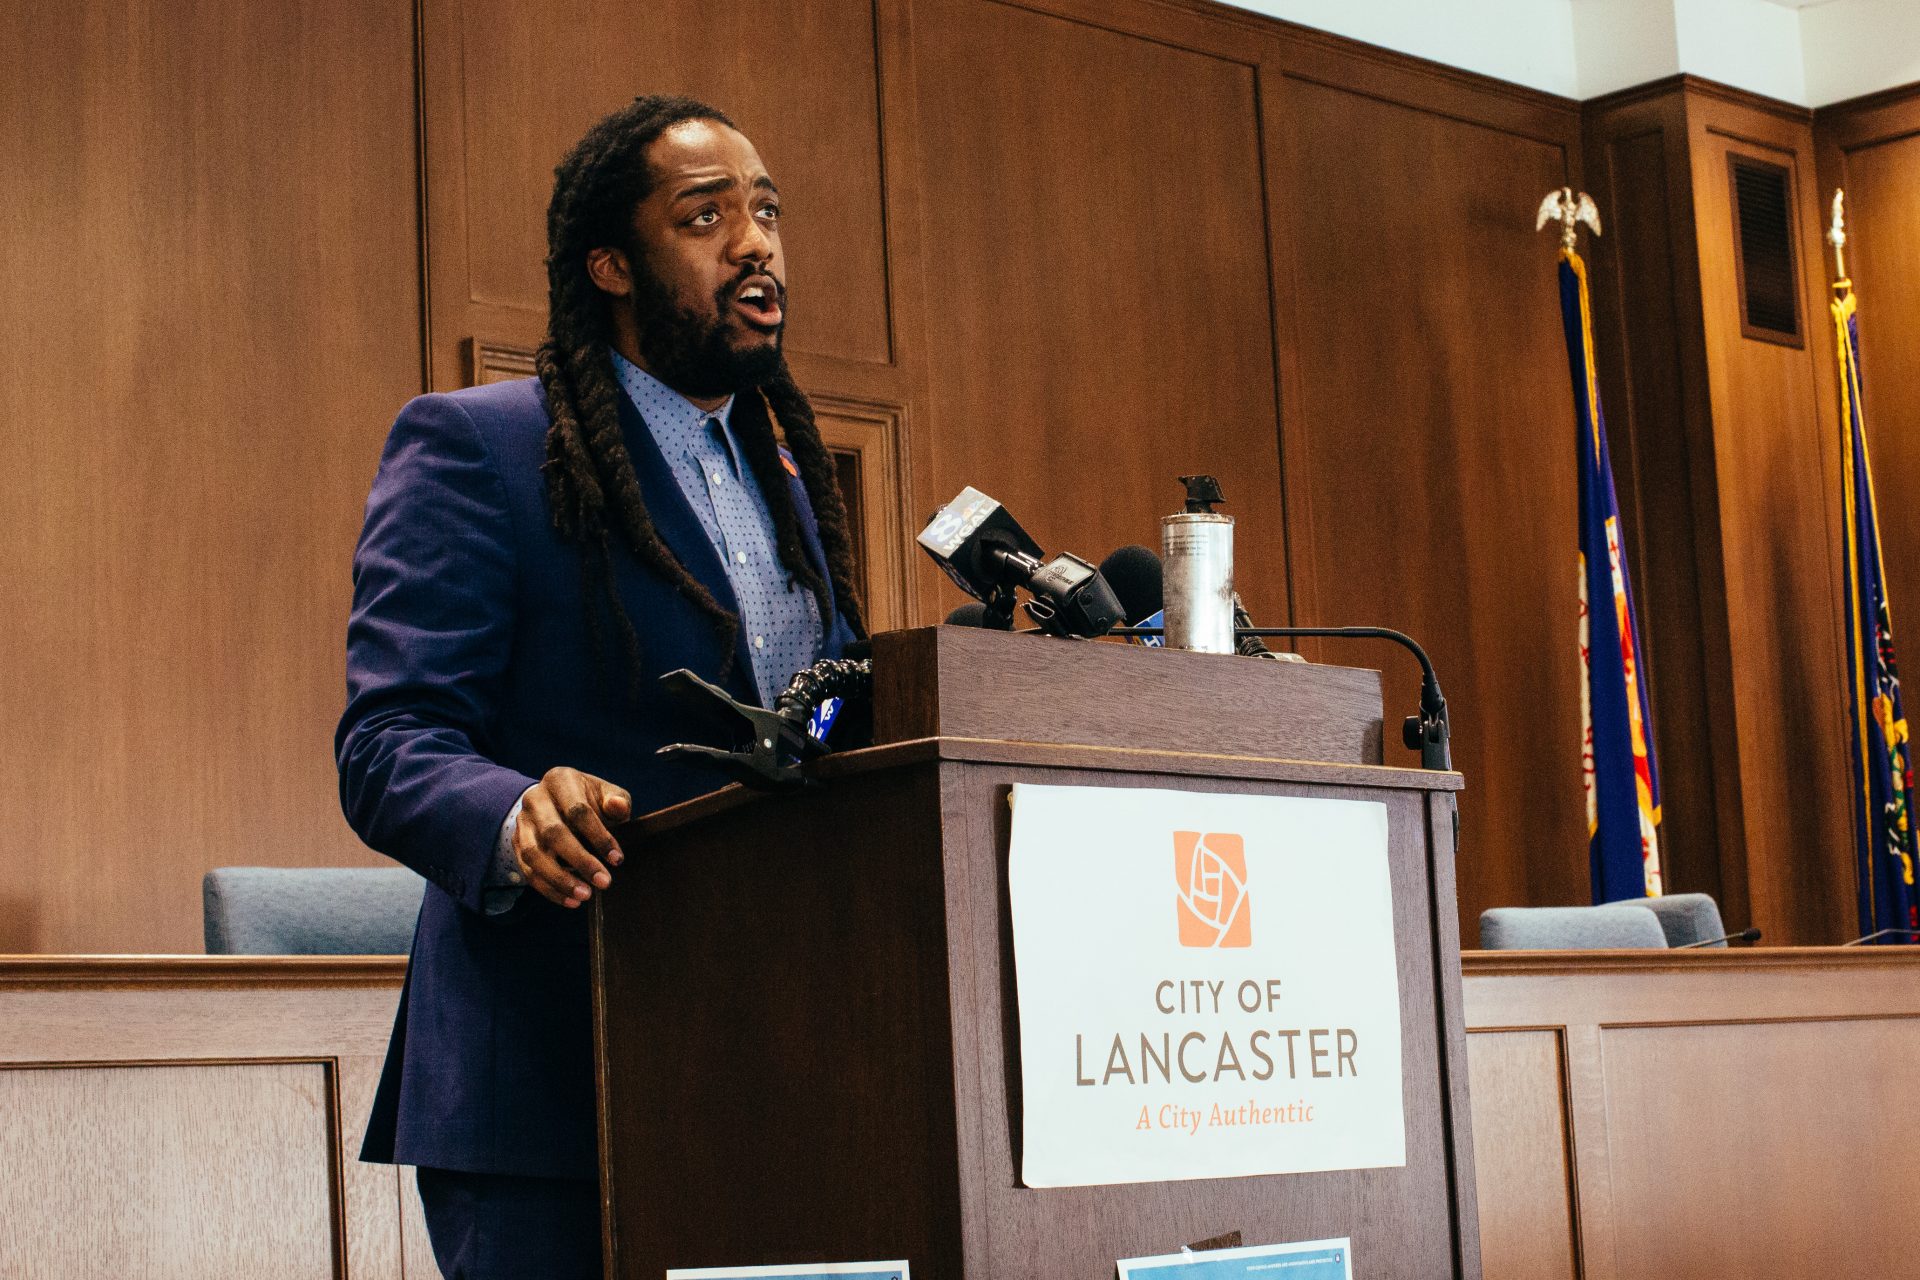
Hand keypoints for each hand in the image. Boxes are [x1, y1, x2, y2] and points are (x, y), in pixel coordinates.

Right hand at [512, 767, 632, 908]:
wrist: (555, 802)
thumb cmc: (589, 799)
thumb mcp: (605, 793)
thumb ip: (616, 801)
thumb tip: (619, 807)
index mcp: (560, 780)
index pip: (578, 810)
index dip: (599, 836)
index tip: (617, 859)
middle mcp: (535, 799)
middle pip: (553, 833)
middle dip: (580, 861)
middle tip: (604, 882)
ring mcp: (522, 823)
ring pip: (534, 855)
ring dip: (560, 879)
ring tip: (584, 896)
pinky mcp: (517, 844)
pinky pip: (528, 871)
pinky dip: (549, 889)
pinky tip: (570, 901)